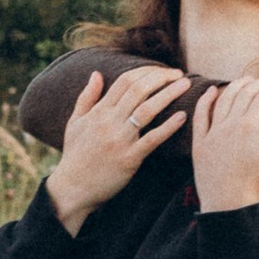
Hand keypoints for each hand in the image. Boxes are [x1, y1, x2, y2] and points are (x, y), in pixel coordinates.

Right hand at [46, 65, 191, 231]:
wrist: (72, 188)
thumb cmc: (75, 155)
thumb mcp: (75, 123)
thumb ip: (86, 97)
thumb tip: (96, 73)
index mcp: (98, 112)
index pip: (125, 81)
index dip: (147, 71)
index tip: (163, 70)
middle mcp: (109, 122)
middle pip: (138, 90)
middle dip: (161, 78)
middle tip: (180, 74)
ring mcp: (119, 140)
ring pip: (147, 110)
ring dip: (168, 95)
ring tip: (186, 86)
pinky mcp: (129, 159)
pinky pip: (152, 140)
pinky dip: (168, 127)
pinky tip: (182, 117)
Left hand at [193, 79, 258, 211]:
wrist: (229, 209)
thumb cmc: (257, 187)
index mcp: (250, 127)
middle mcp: (230, 124)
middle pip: (244, 94)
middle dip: (258, 84)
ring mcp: (213, 133)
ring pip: (223, 100)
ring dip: (235, 86)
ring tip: (246, 82)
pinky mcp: (201, 144)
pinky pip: (201, 115)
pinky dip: (206, 100)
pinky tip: (212, 91)